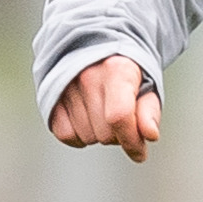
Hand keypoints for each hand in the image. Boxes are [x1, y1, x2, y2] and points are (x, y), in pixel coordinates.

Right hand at [47, 53, 161, 161]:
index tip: (140, 153)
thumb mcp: (147, 86)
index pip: (120, 116)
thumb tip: (150, 135)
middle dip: (119, 136)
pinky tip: (88, 124)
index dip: (132, 142)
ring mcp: (67, 87)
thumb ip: (150, 111)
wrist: (95, 48)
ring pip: (88, 137)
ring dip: (100, 135)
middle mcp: (88, 77)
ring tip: (104, 116)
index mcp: (117, 70)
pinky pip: (66, 135)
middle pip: (106, 133)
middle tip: (123, 123)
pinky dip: (79, 138)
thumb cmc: (125, 73)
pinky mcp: (52, 97)